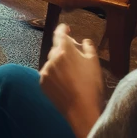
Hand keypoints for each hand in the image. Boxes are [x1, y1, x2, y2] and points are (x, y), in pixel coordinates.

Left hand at [39, 23, 104, 137]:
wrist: (82, 109)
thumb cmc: (91, 85)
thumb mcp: (94, 63)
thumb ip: (88, 47)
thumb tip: (83, 41)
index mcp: (65, 50)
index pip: (60, 33)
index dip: (63, 28)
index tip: (66, 28)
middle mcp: (52, 57)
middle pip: (57, 49)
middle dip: (64, 51)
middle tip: (75, 59)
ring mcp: (45, 70)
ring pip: (52, 63)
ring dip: (60, 65)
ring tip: (73, 77)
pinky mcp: (42, 82)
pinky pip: (48, 74)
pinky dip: (55, 76)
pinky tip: (66, 85)